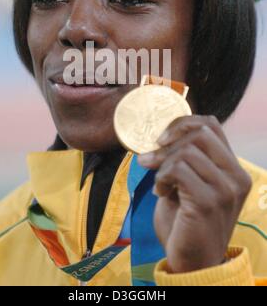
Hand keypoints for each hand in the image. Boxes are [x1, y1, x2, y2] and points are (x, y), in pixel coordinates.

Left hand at [138, 115, 251, 273]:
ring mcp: (225, 189)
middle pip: (200, 133)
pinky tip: (161, 193)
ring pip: (186, 151)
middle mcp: (235, 176)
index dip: (183, 123)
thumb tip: (161, 136)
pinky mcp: (209, 202)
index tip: (162, 138)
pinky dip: (162, 178)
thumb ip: (186, 160)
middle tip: (150, 159)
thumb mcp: (190, 184)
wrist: (193, 263)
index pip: (211, 125)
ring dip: (162, 165)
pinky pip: (178, 170)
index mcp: (233, 169)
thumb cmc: (187, 222)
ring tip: (160, 184)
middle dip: (168, 142)